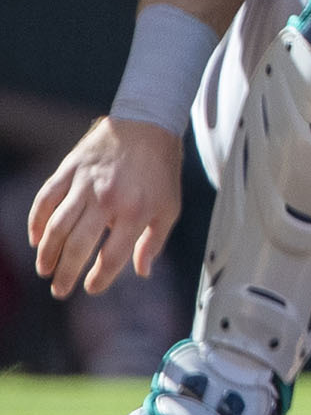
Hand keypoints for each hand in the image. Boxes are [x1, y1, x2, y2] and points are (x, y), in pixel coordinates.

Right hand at [28, 117, 183, 297]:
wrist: (148, 124)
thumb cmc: (160, 170)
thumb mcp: (169, 206)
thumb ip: (155, 241)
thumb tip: (142, 272)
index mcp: (136, 211)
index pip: (112, 257)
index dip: (99, 279)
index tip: (92, 287)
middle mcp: (108, 199)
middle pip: (78, 246)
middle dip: (66, 274)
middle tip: (60, 290)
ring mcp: (86, 184)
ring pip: (57, 227)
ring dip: (47, 253)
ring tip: (45, 270)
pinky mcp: (69, 170)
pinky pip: (45, 200)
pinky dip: (36, 222)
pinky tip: (36, 239)